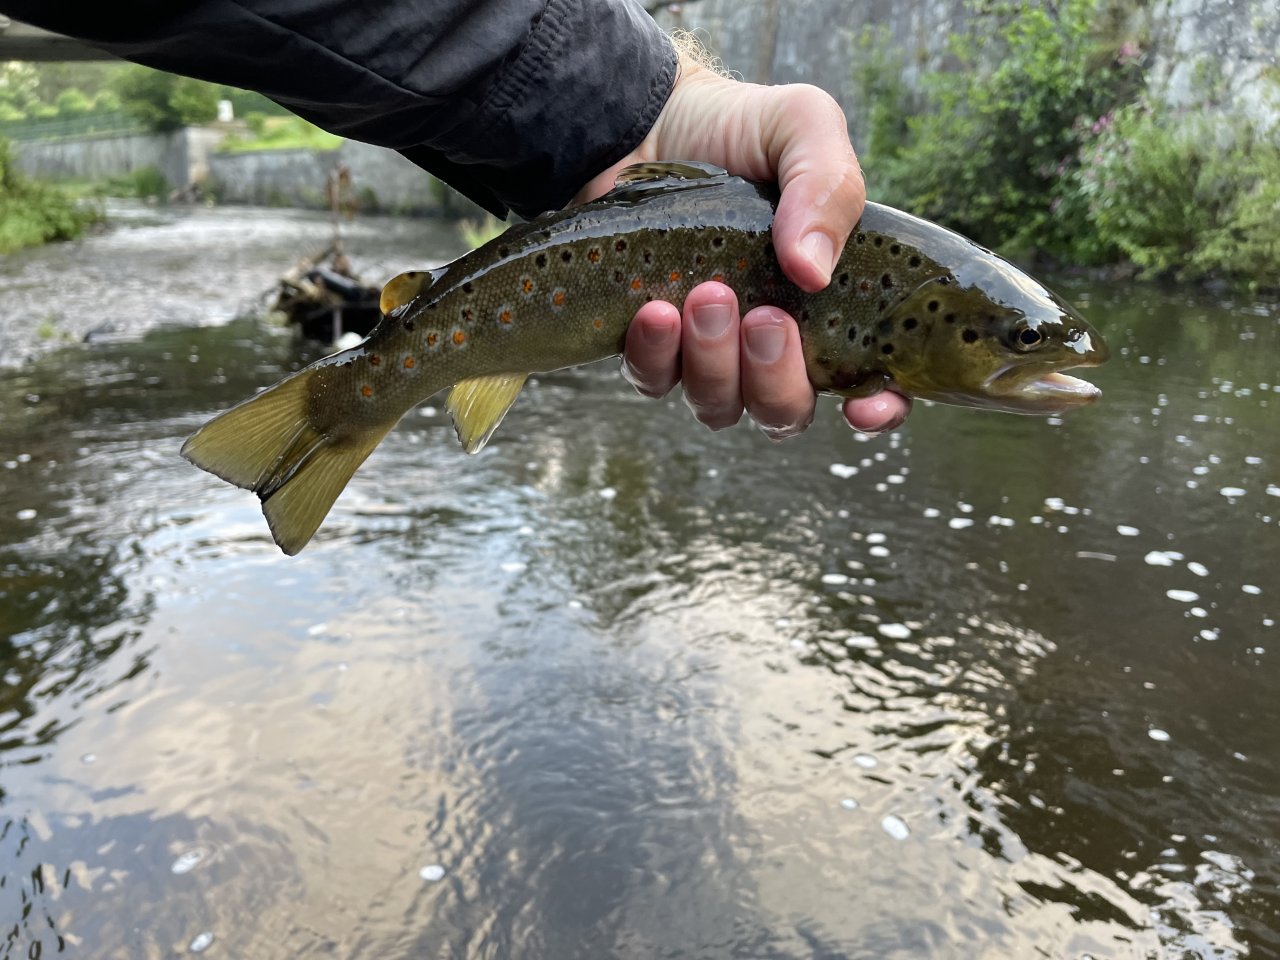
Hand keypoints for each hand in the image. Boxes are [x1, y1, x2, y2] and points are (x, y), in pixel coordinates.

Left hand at [578, 51, 911, 435]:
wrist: (643, 119)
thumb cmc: (738, 130)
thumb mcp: (803, 129)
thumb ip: (827, 187)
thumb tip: (812, 272)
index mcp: (833, 302)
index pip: (872, 382)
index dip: (879, 408)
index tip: (864, 406)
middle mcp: (775, 341)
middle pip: (786, 411)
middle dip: (776, 379)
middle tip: (763, 317)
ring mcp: (710, 352)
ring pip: (721, 405)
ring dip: (715, 364)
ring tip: (705, 294)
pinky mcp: (651, 346)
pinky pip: (654, 382)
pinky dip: (656, 355)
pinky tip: (654, 310)